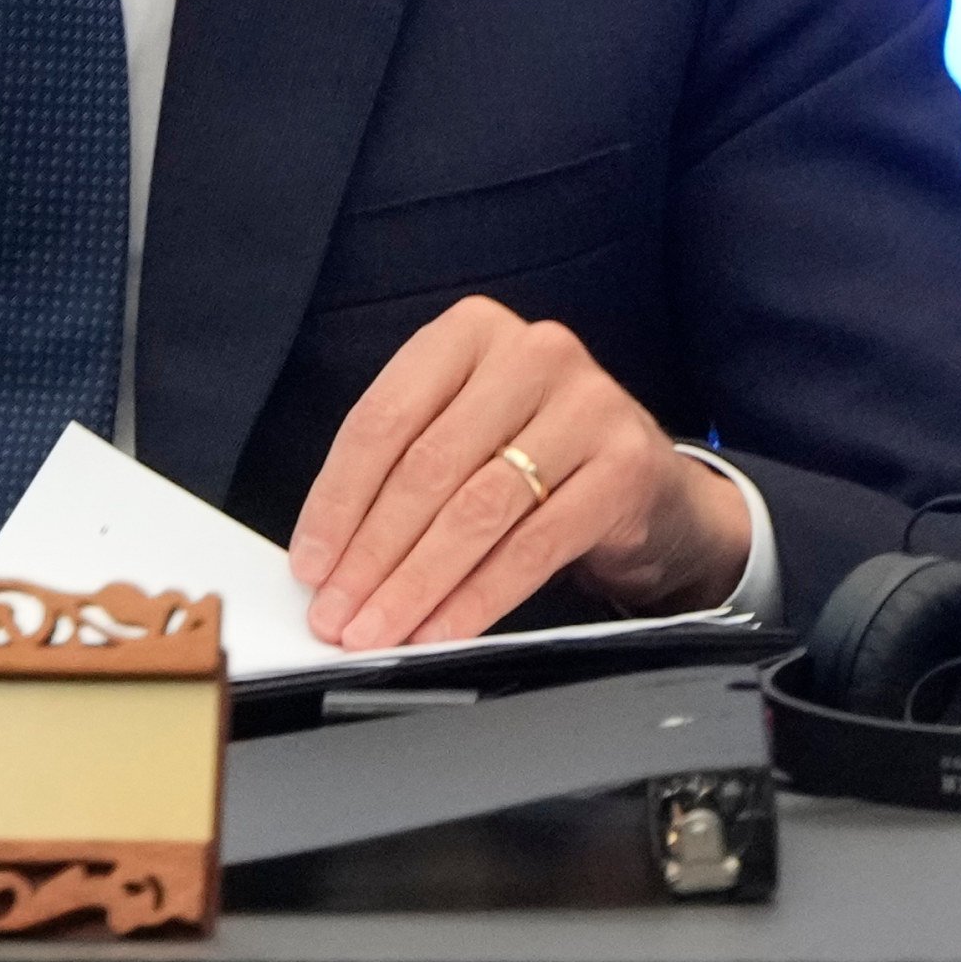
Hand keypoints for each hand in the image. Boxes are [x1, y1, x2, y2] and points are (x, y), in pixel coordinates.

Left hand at [285, 296, 746, 648]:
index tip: (310, 563)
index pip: (383, 419)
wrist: (651, 486)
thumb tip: (327, 552)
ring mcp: (586, 406)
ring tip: (378, 629)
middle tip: (337, 612)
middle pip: (426, 466)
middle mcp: (530, 354)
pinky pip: (532, 546)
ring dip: (416, 583)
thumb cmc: (536, 456)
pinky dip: (477, 598)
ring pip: (475, 509)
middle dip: (371, 553)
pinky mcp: (624, 467)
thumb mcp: (465, 432)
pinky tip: (442, 630)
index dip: (337, 500)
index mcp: (469, 332)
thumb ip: (401, 469)